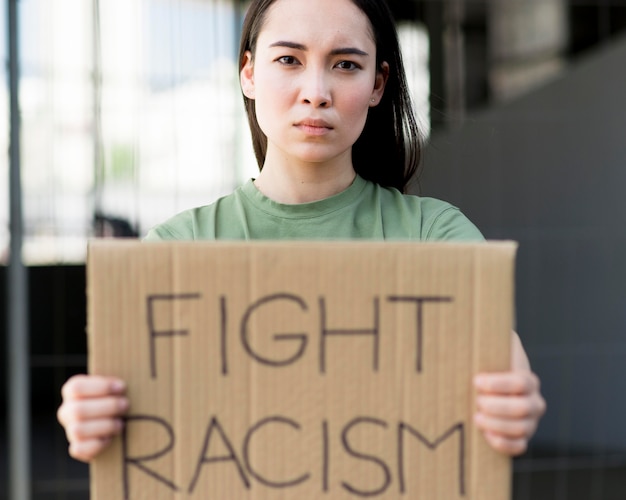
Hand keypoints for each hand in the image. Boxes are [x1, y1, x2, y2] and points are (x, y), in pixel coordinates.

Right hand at [57, 374, 128, 461]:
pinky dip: (98, 444)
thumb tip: (128, 378)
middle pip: (79, 410)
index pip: (76, 387)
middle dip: (107, 407)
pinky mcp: (77, 447)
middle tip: (125, 405)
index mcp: (73, 390)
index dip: (100, 387)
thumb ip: (116, 381)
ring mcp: (70, 429)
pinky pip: (80, 449)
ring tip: (120, 423)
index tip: (122, 387)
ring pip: (79, 430)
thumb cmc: (118, 397)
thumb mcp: (115, 386)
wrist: (116, 421)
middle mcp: (67, 410)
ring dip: (104, 426)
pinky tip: (110, 437)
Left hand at [473, 332, 545, 455]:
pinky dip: (504, 444)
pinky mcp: (521, 439)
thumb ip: (491, 337)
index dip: (498, 383)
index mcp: (528, 380)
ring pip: (521, 428)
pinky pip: (519, 447)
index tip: (476, 381)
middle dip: (496, 406)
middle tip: (477, 401)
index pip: (521, 382)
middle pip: (522, 408)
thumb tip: (485, 327)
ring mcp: (530, 423)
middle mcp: (534, 402)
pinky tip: (488, 436)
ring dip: (496, 425)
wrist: (486, 389)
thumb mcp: (491, 348)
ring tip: (476, 418)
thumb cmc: (487, 366)